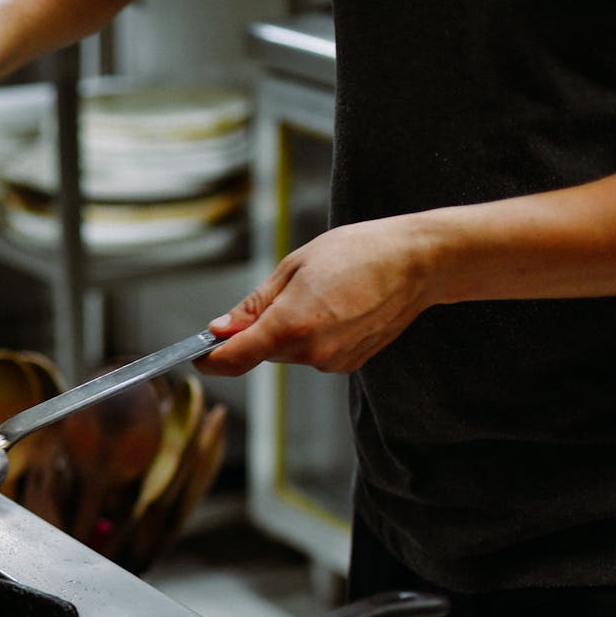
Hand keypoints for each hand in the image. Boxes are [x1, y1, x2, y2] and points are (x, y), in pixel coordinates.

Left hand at [198, 214, 437, 375]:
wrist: (418, 262)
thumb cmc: (357, 252)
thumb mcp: (294, 267)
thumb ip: (253, 305)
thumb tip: (219, 329)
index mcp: (290, 326)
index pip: (233, 359)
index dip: (209, 359)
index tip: (198, 354)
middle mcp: (310, 353)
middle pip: (261, 352)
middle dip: (258, 330)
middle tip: (284, 291)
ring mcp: (332, 362)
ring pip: (288, 352)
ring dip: (289, 330)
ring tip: (321, 293)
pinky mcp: (349, 364)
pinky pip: (314, 353)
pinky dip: (313, 335)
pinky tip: (337, 307)